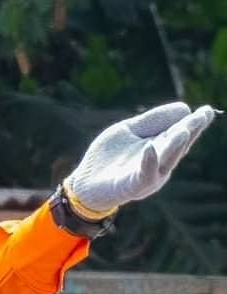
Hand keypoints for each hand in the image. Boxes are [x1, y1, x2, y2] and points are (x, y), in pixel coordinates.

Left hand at [65, 102, 217, 218]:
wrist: (85, 182)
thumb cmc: (109, 156)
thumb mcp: (128, 130)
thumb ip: (152, 121)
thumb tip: (184, 107)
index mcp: (159, 149)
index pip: (178, 133)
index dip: (193, 122)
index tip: (208, 109)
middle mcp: (158, 163)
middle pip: (177, 146)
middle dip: (190, 130)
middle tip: (204, 115)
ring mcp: (147, 175)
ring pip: (165, 160)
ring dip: (174, 146)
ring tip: (184, 130)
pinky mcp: (132, 185)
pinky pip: (143, 174)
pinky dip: (148, 162)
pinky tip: (150, 148)